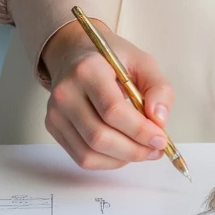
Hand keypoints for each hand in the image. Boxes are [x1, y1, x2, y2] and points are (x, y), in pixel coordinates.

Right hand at [41, 17, 174, 170]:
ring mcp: (56, 112)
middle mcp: (66, 92)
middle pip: (99, 136)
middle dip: (133, 149)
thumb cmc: (111, 59)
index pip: (112, 110)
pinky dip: (107, 161)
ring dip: (122, 159)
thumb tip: (159, 120)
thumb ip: (158, 88)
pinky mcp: (53, 126)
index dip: (139, 130)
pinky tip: (123, 151)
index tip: (161, 138)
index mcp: (88, 70)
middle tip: (156, 149)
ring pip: (89, 153)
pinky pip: (81, 157)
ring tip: (143, 151)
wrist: (75, 53)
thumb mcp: (142, 62)